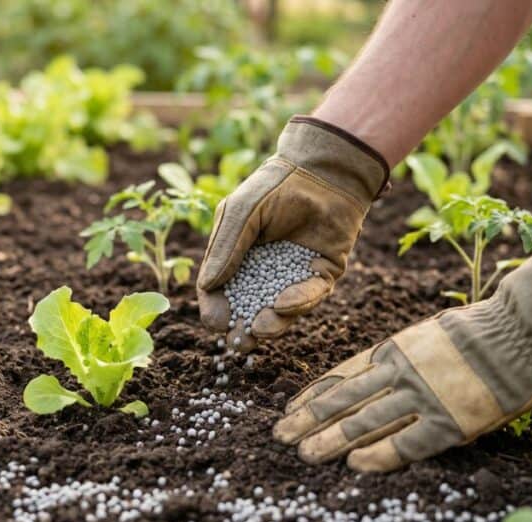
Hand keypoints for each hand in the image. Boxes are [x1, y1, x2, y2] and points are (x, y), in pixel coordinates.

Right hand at [196, 116, 388, 351]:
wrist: (323, 170)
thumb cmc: (275, 186)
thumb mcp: (240, 213)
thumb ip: (225, 248)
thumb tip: (207, 286)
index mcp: (238, 257)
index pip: (222, 289)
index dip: (216, 308)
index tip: (215, 323)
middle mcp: (265, 270)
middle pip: (250, 307)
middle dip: (244, 327)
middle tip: (238, 342)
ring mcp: (294, 275)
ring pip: (281, 309)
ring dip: (271, 322)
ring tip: (260, 329)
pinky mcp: (323, 274)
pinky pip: (311, 295)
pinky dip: (298, 302)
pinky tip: (283, 306)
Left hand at [274, 254, 531, 471]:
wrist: (522, 332)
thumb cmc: (479, 333)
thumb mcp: (426, 335)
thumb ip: (398, 357)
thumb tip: (371, 374)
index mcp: (393, 350)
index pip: (341, 375)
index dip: (313, 394)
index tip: (289, 408)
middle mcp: (400, 373)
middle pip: (343, 399)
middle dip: (308, 419)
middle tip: (280, 435)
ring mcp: (423, 397)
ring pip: (364, 421)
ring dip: (330, 439)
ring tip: (304, 454)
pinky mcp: (449, 422)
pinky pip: (406, 442)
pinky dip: (378, 455)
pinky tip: (354, 465)